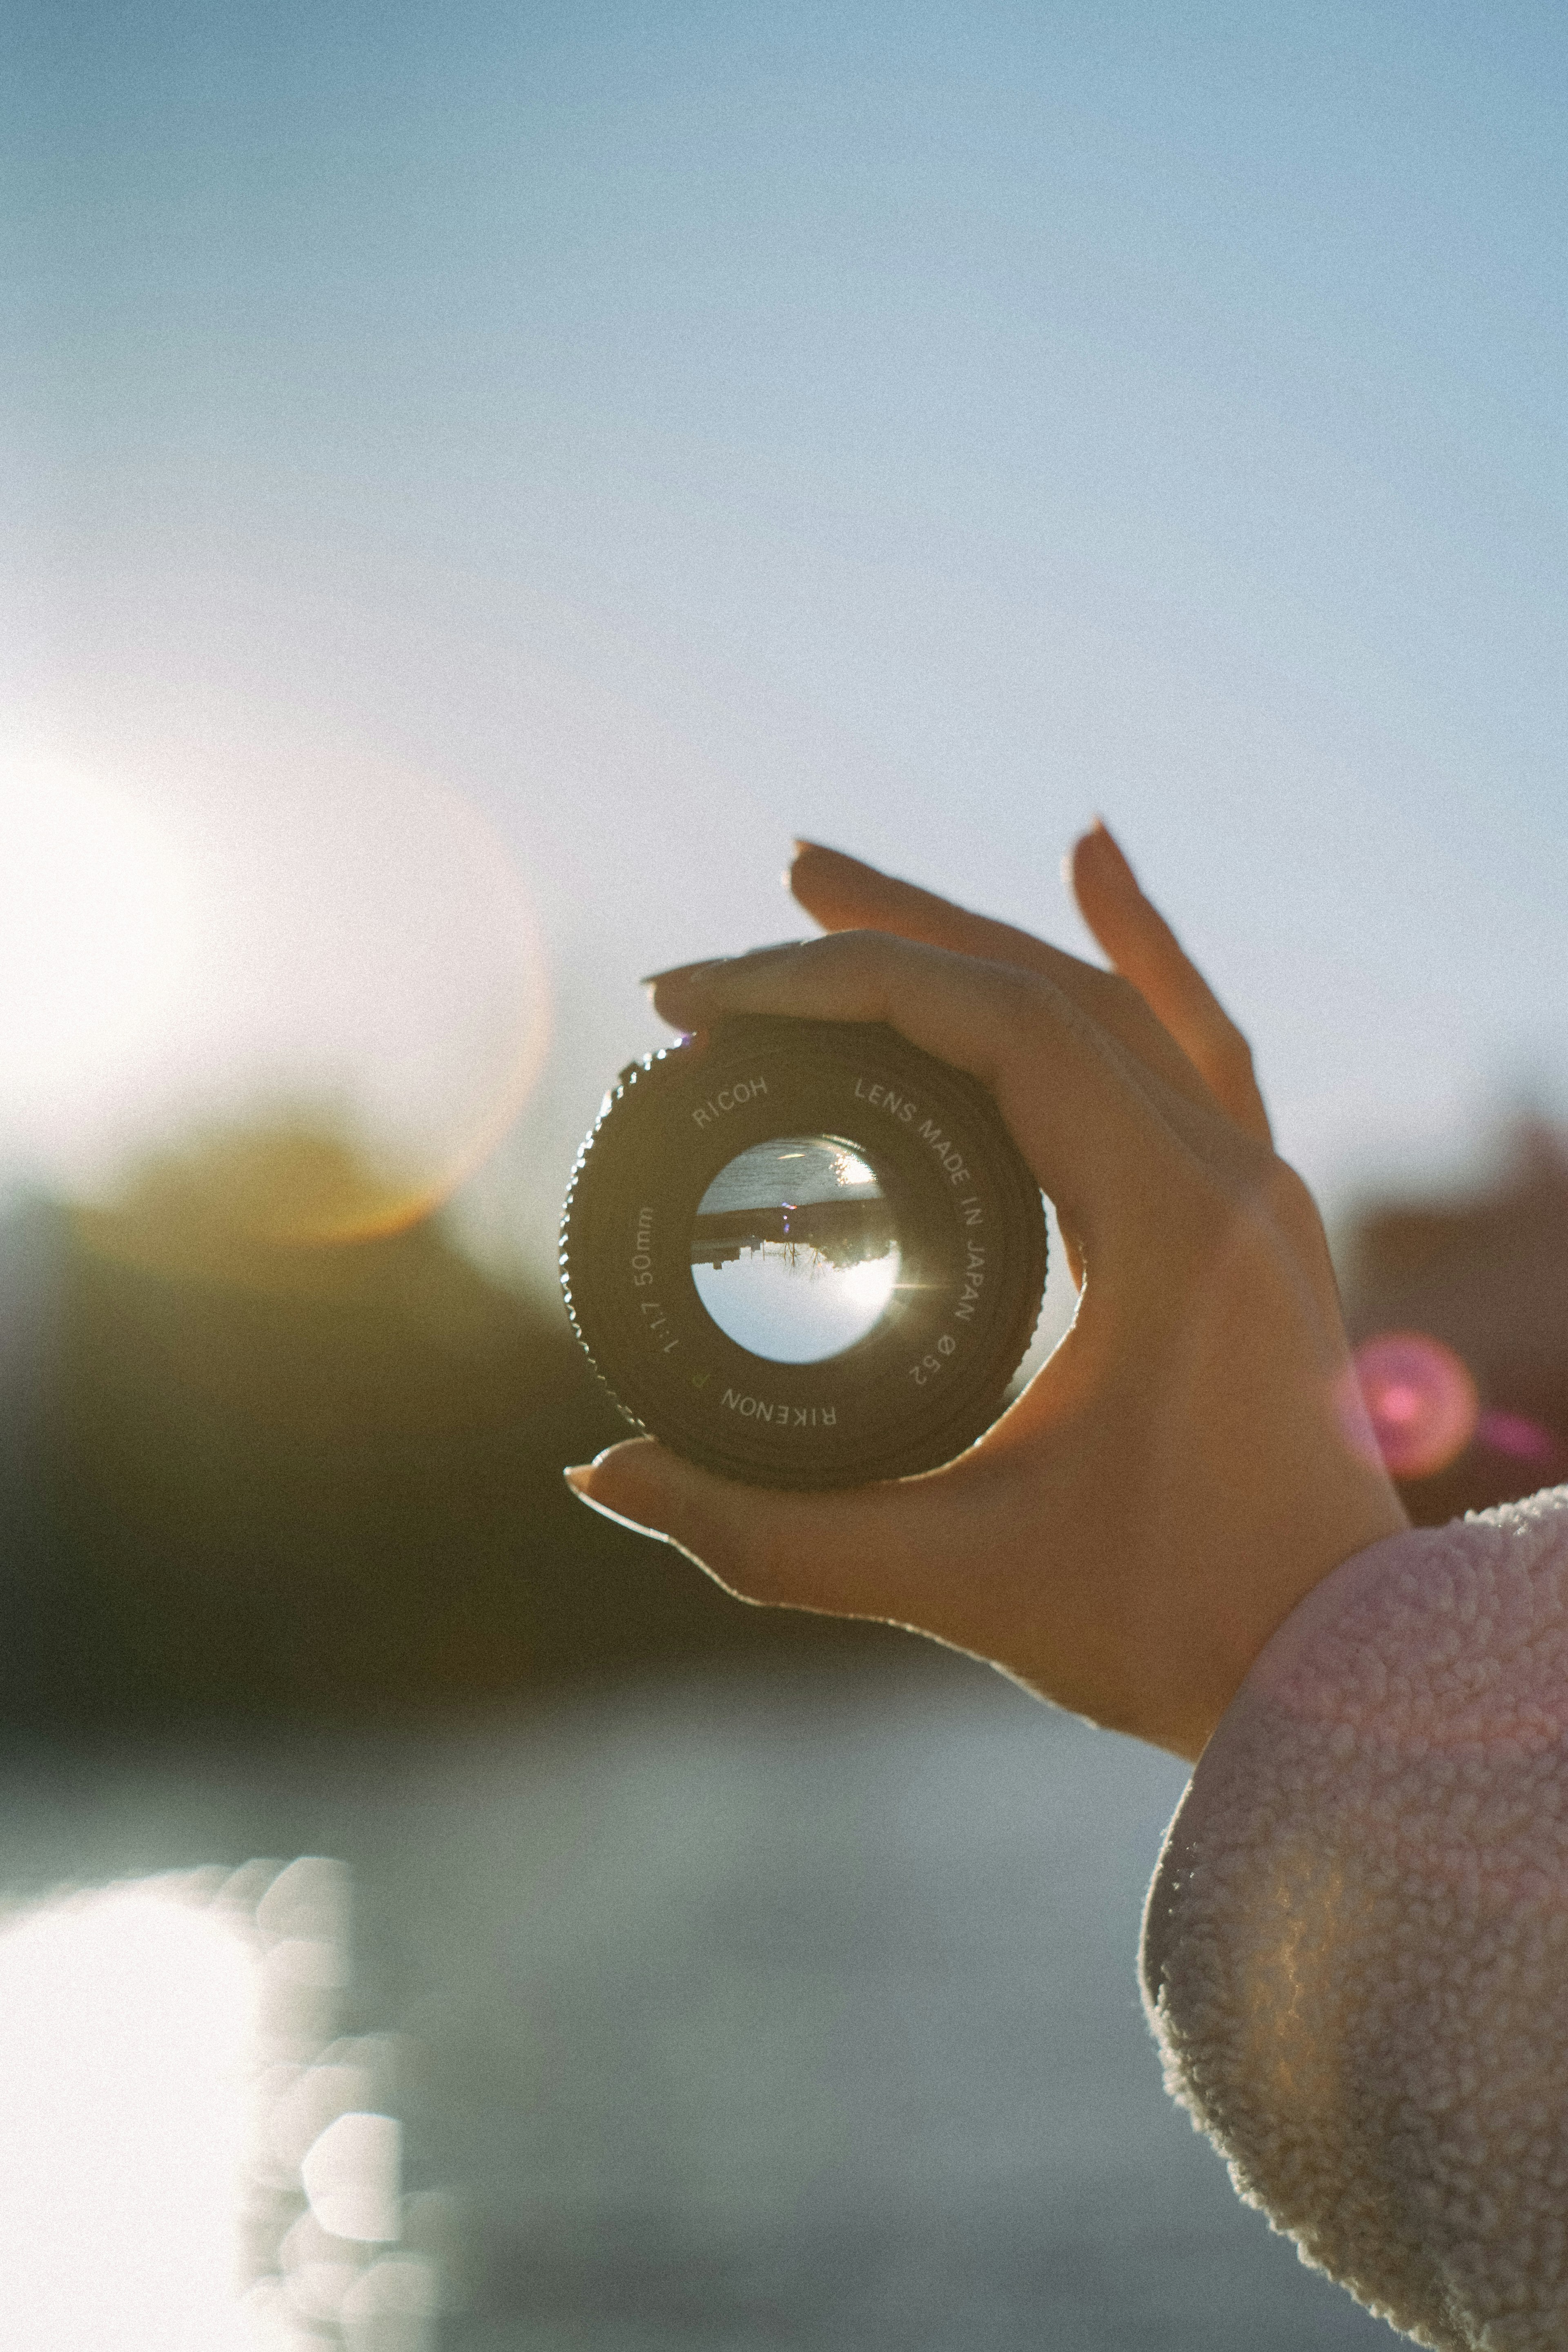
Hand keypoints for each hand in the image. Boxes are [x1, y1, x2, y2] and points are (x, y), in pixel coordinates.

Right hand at [567, 826, 1406, 1759]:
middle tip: (762, 893)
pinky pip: (1197, 1040)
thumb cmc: (1174, 1627)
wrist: (1337, 1671)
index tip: (701, 1005)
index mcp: (1170, 1225)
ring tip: (848, 885)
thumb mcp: (960, 1577)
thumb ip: (773, 1533)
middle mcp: (1229, 1174)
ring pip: (1113, 999)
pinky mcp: (1253, 1213)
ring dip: (979, 933)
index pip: (990, 1030)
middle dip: (885, 934)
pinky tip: (1093, 865)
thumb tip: (607, 1477)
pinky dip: (1141, 951)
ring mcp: (1256, 1183)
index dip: (828, 990)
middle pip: (1042, 986)